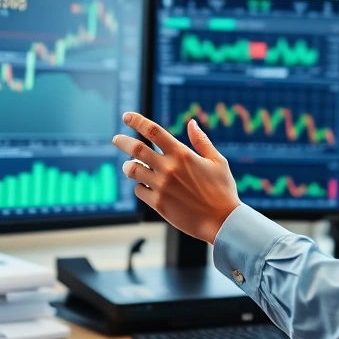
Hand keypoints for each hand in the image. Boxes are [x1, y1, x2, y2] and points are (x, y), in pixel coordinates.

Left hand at [112, 112, 240, 243]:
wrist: (222, 221)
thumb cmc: (222, 191)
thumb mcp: (217, 161)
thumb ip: (202, 141)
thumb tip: (191, 123)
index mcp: (182, 154)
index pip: (154, 131)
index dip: (137, 121)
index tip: (127, 117)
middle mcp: (169, 168)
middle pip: (136, 149)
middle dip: (122, 141)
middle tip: (116, 139)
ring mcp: (161, 186)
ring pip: (132, 170)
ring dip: (128, 166)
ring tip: (129, 166)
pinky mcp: (158, 203)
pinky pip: (139, 190)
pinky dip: (139, 186)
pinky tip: (145, 186)